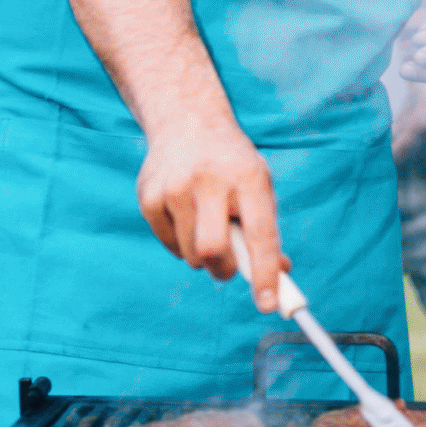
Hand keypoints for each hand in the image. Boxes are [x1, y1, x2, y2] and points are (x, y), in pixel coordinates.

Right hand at [133, 115, 288, 312]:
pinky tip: (186, 213)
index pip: (259, 234)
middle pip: (213, 251)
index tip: (269, 305)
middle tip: (229, 267)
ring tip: (207, 225)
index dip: (264, 273)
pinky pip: (170, 245)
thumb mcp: (258, 185)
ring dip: (203, 255)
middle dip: (224, 269)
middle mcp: (210, 179)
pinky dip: (182, 243)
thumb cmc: (233, 165)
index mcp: (248, 176)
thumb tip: (277, 282)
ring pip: (191, 254)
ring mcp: (174, 186)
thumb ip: (266, 231)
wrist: (187, 121)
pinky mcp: (149, 195)